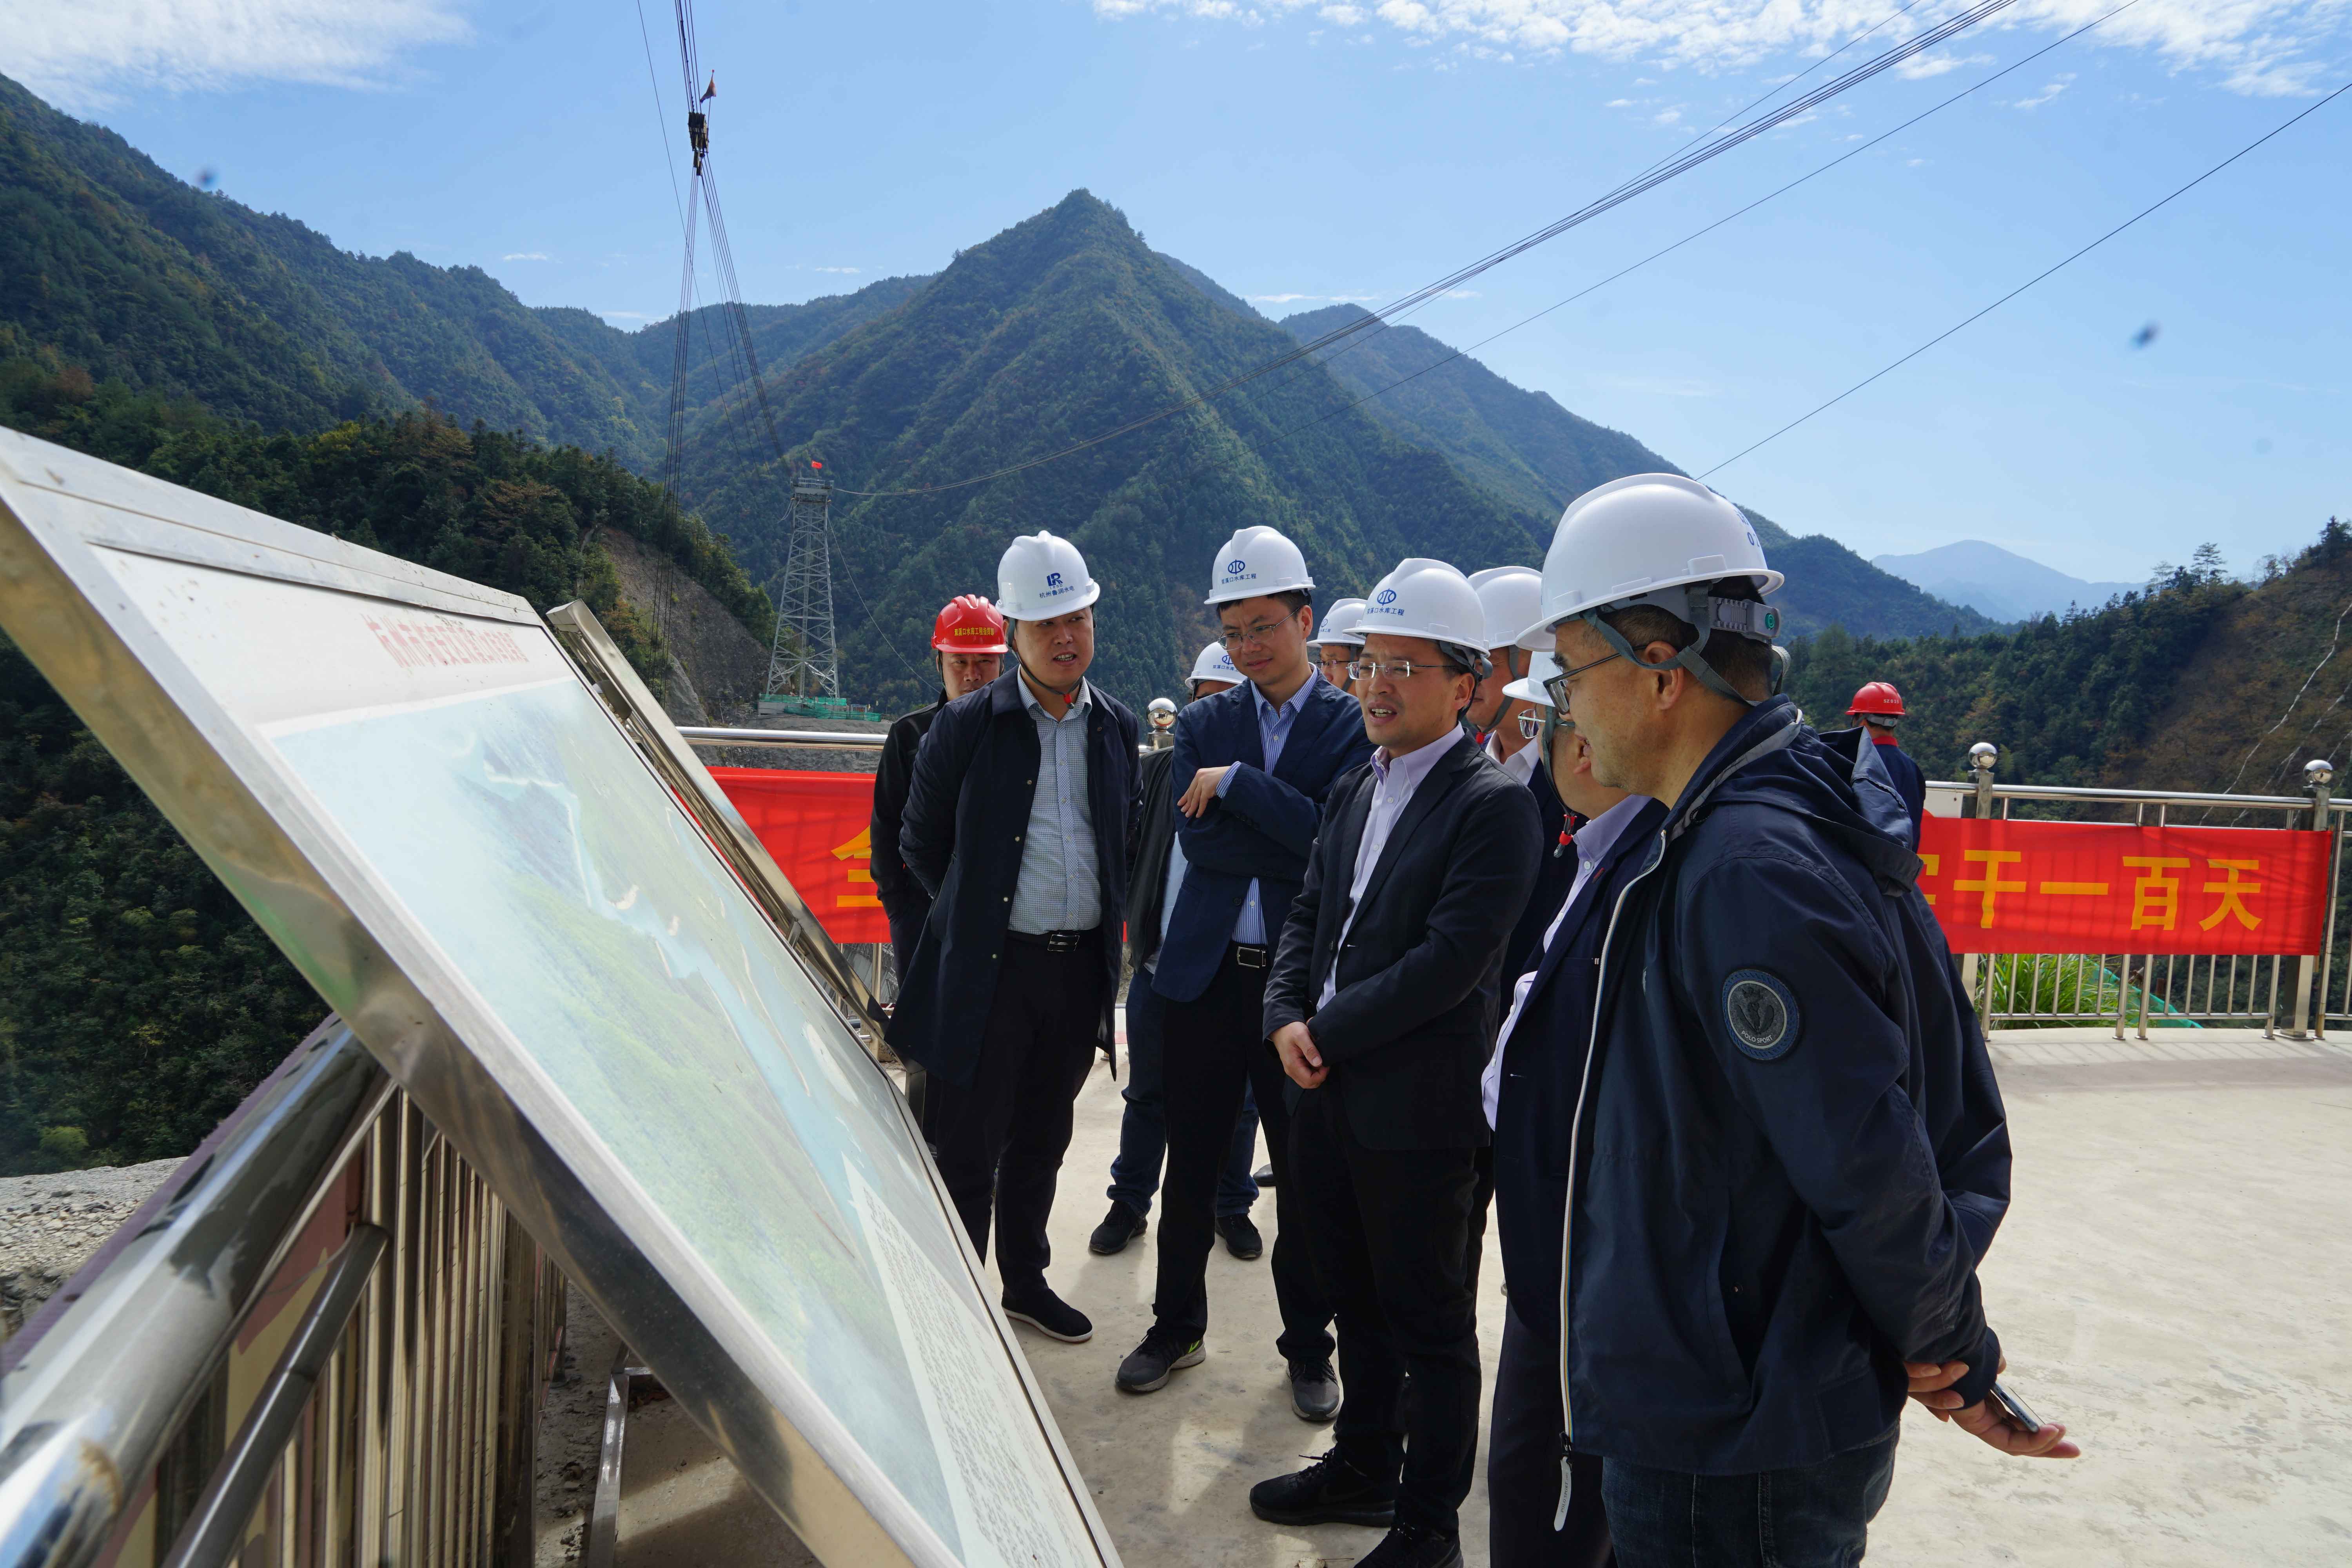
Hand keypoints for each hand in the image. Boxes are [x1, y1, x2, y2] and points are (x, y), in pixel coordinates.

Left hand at [1178, 765, 1230, 817]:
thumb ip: (1204, 783)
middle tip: (1183, 811)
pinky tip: (1198, 815)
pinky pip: (1202, 801)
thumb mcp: (1211, 778)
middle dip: (1187, 803)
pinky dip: (1200, 809)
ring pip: (1195, 798)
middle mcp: (1199, 777)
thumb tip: (1198, 795)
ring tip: (1187, 815)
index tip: (1180, 803)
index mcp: (1199, 773)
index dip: (1185, 797)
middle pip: (1191, 793)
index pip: (1190, 788)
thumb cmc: (1224, 777)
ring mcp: (1203, 782)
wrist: (1233, 775)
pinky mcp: (1207, 788)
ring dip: (1192, 808)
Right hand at [1272, 1021, 1326, 1088]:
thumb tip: (1318, 1063)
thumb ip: (1310, 1050)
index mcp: (1292, 1065)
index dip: (1321, 1074)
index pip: (1310, 1080)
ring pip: (1308, 1081)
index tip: (1326, 1063)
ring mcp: (1292, 1070)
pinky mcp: (1294, 1067)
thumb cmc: (1291, 1030)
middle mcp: (1291, 1070)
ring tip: (1320, 1060)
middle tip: (1324, 1063)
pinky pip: (1305, 1075)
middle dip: (1320, 1076)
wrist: (1281, 1029)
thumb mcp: (1302, 1036)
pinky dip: (1313, 1071)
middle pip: (1309, 1084)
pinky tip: (1315, 1060)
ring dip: (1317, 1074)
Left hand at [1904, 1356, 2079, 1458]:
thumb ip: (1991, 1365)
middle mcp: (1980, 1417)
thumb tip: (2000, 1368)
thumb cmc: (1954, 1347)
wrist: (1933, 1343)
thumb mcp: (1981, 1357)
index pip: (2015, 1426)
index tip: (2064, 1433)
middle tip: (2074, 1450)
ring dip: (2041, 1443)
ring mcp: (1977, 1423)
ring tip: (2060, 1433)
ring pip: (2015, 1445)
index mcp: (1984, 1404)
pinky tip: (2047, 1431)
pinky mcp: (1975, 1423)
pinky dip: (2029, 1439)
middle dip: (2047, 1447)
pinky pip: (2006, 1440)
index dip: (2038, 1434)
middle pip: (2018, 1442)